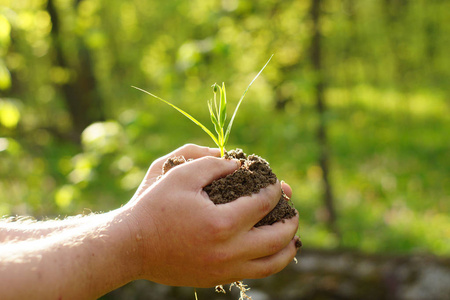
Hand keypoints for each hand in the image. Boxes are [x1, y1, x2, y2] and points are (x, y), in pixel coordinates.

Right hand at [124, 144, 298, 286]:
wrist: (131, 247)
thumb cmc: (154, 207)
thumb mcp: (181, 175)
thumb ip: (212, 163)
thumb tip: (237, 164)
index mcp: (222, 223)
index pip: (263, 204)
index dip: (274, 190)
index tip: (276, 184)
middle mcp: (229, 251)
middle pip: (277, 237)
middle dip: (290, 220)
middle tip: (292, 209)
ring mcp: (224, 269)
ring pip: (272, 264)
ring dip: (287, 248)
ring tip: (292, 236)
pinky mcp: (217, 279)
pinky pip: (254, 273)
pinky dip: (269, 262)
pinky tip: (269, 251)